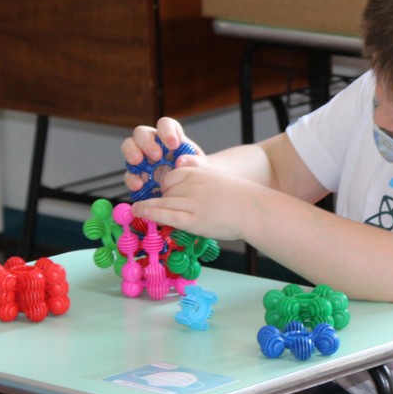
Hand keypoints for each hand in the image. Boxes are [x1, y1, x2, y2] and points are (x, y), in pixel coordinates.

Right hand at [121, 118, 204, 197]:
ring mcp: (142, 159)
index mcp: (170, 137)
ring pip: (128, 147)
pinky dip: (131, 179)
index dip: (167, 131)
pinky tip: (139, 185)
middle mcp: (153, 144)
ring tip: (139, 165)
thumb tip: (181, 161)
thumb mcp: (200, 166)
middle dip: (147, 142)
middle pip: (141, 133)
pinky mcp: (136, 175)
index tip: (174, 144)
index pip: (165, 124)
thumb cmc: (193, 171)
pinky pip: (128, 173)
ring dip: (131, 154)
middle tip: (156, 156)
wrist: (189, 189)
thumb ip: (195, 162)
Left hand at [132, 165, 260, 241]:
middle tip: (147, 207)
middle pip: (167, 191)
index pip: (172, 176)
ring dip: (146, 207)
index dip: (166, 187)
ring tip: (135, 210)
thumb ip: (202, 185)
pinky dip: (150, 214)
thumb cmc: (241, 199)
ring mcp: (193, 203)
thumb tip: (187, 196)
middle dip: (159, 200)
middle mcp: (194, 185)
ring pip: (163, 203)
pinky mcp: (194, 220)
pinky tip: (140, 213)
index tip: (163, 195)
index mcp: (200, 173)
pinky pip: (167, 215)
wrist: (256, 210)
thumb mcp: (219, 182)